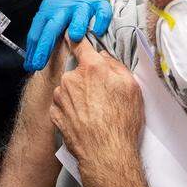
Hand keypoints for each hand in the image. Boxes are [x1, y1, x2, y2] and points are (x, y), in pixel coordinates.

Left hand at [23, 0, 111, 71]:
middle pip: (53, 26)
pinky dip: (100, 21)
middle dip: (45, 45)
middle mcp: (63, 6)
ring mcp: (82, 4)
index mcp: (48, 10)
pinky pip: (101, 12)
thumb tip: (32, 61)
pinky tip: (98, 31)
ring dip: (77, 24)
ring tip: (75, 37)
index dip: (33, 50)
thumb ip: (43, 35)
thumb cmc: (66, 10)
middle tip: (40, 62)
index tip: (31, 66)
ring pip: (79, 14)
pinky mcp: (99, 3)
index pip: (37, 32)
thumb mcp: (51, 18)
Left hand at [49, 38, 142, 170]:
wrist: (106, 154)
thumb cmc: (122, 121)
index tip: (72, 32)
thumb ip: (116, 66)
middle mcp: (71, 78)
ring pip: (69, 88)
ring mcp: (60, 96)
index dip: (76, 37)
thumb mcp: (131, 87)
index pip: (80, 43)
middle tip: (101, 95)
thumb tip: (104, 57)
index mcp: (92, 67)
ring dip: (78, 95)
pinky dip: (71, 110)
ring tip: (94, 113)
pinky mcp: (54, 113)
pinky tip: (84, 121)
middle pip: (77, 70)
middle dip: (86, 78)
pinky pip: (63, 105)